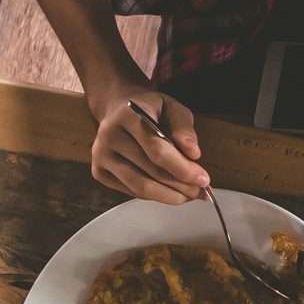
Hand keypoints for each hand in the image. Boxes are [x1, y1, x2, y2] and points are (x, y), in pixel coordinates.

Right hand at [87, 83, 207, 204]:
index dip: (182, 169)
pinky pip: (132, 191)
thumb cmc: (150, 109)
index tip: (204, 179)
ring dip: (170, 196)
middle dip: (181, 186)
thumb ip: (183, 128)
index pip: (157, 150)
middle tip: (201, 192)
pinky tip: (170, 192)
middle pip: (151, 172)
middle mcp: (109, 135)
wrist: (118, 108)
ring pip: (141, 187)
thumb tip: (194, 154)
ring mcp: (101, 155)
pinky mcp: (99, 172)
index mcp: (128, 115)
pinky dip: (155, 195)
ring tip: (189, 196)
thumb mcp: (172, 107)